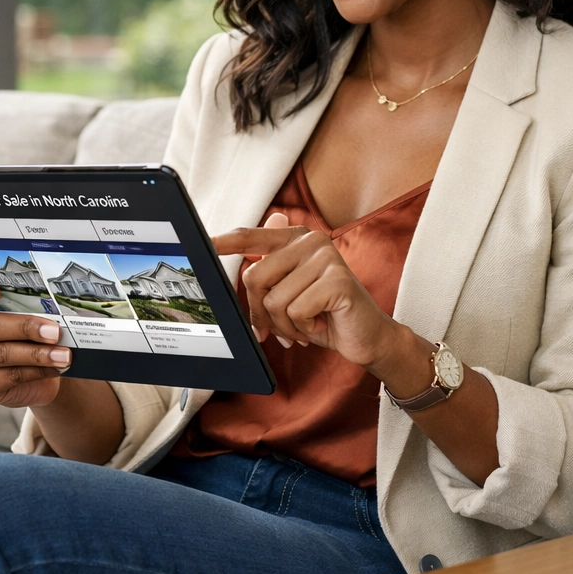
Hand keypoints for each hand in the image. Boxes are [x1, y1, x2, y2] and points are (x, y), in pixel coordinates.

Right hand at [0, 280, 71, 408]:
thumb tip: (51, 302)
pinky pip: (9, 376)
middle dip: (25, 327)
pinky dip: (37, 371)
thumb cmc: (20, 330)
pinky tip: (55, 366)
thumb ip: (22, 303)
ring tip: (63, 354)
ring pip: (1, 354)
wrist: (27, 368)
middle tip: (55, 331)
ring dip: (37, 354)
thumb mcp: (18, 311)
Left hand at [212, 213, 401, 370]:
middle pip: (255, 277)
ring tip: (305, 325)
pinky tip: (320, 323)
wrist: (368, 336)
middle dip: (262, 312)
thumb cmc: (324, 315)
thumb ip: (269, 276)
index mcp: (296, 239)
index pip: (252, 237)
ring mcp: (326, 257)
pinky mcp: (337, 280)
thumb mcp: (291, 294)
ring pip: (274, 300)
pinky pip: (295, 311)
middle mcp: (311, 240)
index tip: (204, 243)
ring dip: (285, 325)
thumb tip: (243, 262)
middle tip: (282, 326)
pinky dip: (303, 328)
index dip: (226, 242)